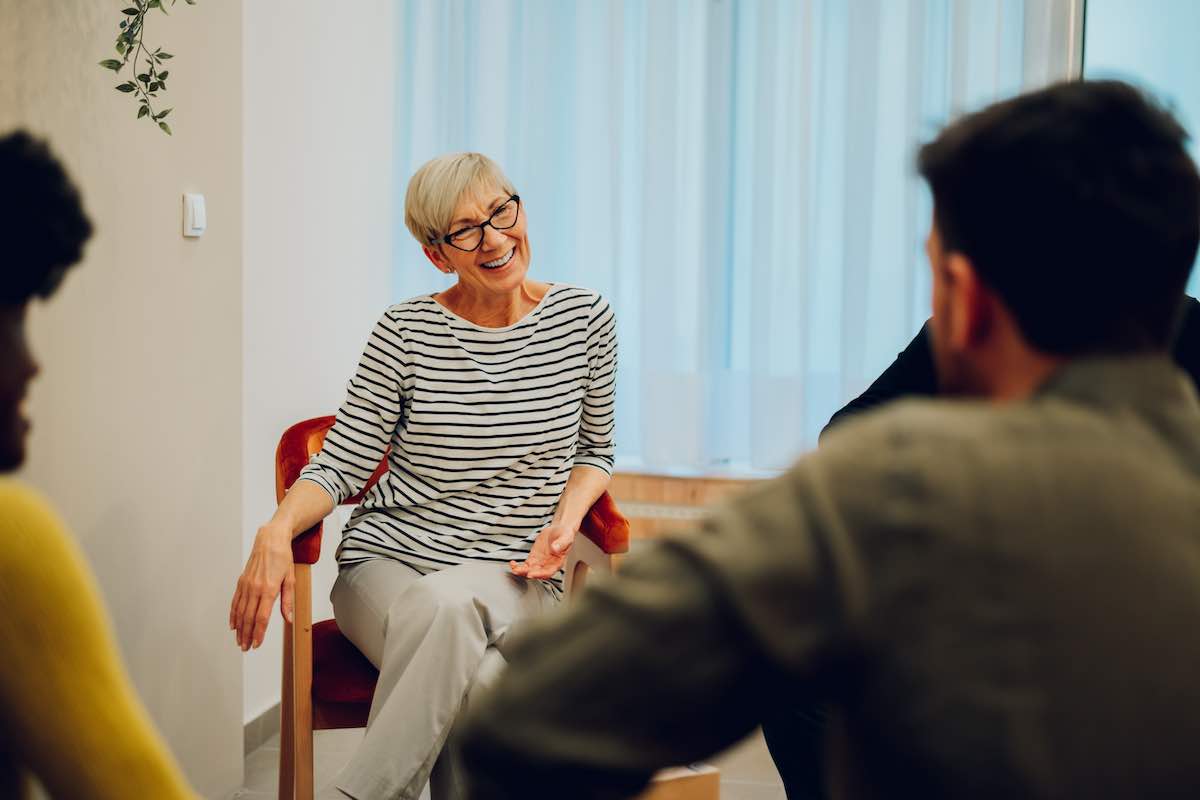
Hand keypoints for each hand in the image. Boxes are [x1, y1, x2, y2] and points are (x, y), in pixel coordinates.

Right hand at [229, 522, 294, 650]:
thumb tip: (288, 618)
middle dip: (246, 634)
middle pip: (248, 617)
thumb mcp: (290, 579)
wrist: (270, 540)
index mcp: (269, 589)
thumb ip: (287, 600)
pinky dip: (233, 614)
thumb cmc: (283, 557)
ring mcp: (246, 585)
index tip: (257, 643)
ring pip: (240, 611)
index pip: (262, 617)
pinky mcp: (241, 582)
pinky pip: (235, 601)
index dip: (258, 633)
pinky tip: (233, 624)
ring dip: (239, 628)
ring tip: (239, 640)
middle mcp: (255, 588)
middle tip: (246, 647)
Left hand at [510, 521, 575, 579]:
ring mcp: (540, 562)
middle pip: (537, 573)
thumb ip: (561, 543)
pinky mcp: (534, 558)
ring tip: (514, 568)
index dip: (539, 574)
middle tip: (519, 571)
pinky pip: (525, 565)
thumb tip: (555, 548)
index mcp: (557, 563)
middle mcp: (548, 565)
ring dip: (521, 571)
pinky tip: (512, 563)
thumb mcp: (566, 536)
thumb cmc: (565, 534)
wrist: (559, 530)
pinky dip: (518, 566)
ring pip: (529, 571)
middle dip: (527, 573)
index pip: (548, 572)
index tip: (531, 574)